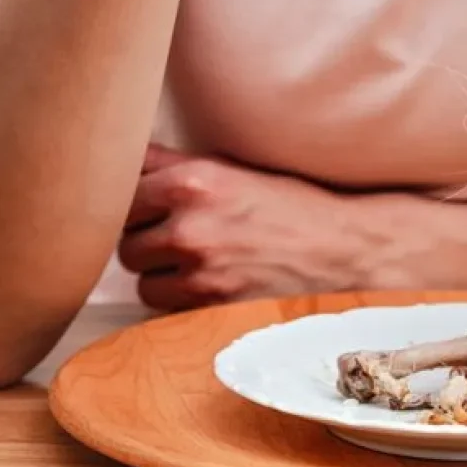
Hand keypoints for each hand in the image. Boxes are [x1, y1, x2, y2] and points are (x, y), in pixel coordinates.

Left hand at [118, 144, 368, 310]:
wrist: (344, 250)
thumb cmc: (294, 208)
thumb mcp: (236, 171)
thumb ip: (176, 166)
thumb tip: (122, 157)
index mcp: (193, 182)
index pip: (122, 195)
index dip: (140, 206)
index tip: (159, 211)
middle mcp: (191, 226)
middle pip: (126, 242)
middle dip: (149, 243)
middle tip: (184, 240)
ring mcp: (201, 271)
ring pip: (143, 281)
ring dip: (163, 277)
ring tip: (199, 267)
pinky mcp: (213, 307)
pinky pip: (168, 309)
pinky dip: (183, 302)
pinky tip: (214, 287)